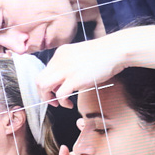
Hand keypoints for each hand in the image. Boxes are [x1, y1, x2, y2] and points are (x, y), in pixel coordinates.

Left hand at [35, 23, 154, 105]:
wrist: (115, 50)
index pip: (45, 71)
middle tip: (53, 101)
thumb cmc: (104, 54)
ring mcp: (66, 70)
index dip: (48, 85)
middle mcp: (59, 60)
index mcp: (61, 53)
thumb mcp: (80, 55)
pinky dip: (62, 102)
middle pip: (39, 80)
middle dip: (43, 94)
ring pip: (43, 87)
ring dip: (48, 99)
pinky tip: (70, 104)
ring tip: (59, 104)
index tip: (55, 92)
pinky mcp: (75, 79)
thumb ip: (70, 64)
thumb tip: (66, 79)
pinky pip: (59, 95)